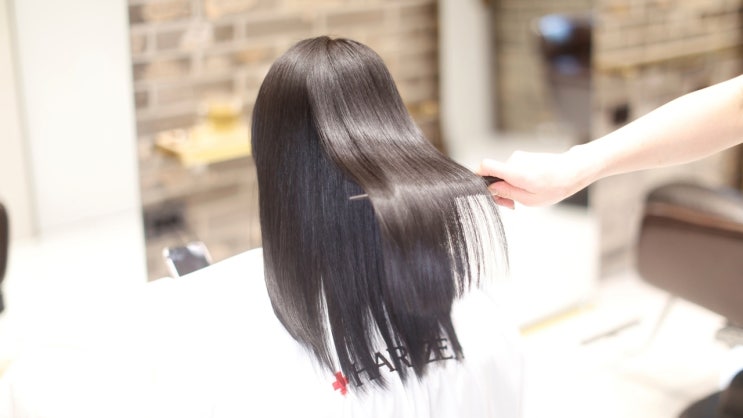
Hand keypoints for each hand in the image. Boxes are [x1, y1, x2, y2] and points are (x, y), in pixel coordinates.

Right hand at [477, 149, 592, 207]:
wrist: (573, 170)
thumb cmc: (555, 186)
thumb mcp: (531, 199)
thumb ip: (508, 193)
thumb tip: (491, 189)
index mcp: (516, 173)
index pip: (486, 166)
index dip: (478, 177)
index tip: (483, 189)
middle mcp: (514, 161)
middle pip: (493, 174)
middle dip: (498, 189)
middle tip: (511, 203)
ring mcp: (518, 157)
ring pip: (503, 173)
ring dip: (509, 186)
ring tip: (525, 196)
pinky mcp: (522, 156)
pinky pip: (511, 170)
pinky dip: (515, 180)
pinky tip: (529, 187)